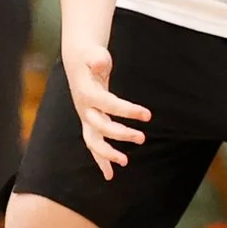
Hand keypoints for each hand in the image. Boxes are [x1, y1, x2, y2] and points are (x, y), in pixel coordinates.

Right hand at [61, 32, 149, 179]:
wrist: (79, 64)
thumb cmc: (91, 57)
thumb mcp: (94, 53)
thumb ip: (97, 58)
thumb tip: (100, 62)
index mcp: (87, 93)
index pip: (108, 105)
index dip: (127, 110)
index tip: (148, 115)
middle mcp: (84, 109)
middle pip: (100, 127)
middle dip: (120, 134)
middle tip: (142, 138)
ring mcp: (86, 118)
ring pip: (93, 141)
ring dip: (107, 154)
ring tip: (126, 162)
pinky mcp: (90, 124)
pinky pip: (94, 145)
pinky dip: (101, 160)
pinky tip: (110, 174)